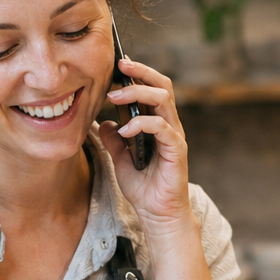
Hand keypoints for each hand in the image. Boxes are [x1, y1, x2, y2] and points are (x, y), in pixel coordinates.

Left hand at [98, 57, 194, 232]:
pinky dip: (141, 124)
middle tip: (120, 66)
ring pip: (163, 99)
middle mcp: (169, 125)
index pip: (152, 89)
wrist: (157, 214)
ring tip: (114, 97)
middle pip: (162, 85)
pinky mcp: (177, 149)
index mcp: (157, 124)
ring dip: (137, 93)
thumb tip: (102, 122)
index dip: (137, 74)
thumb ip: (113, 140)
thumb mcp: (120, 160)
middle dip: (141, 72)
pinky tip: (124, 131)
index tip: (117, 64)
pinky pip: (161, 127)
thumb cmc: (143, 188)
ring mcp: (174, 136)